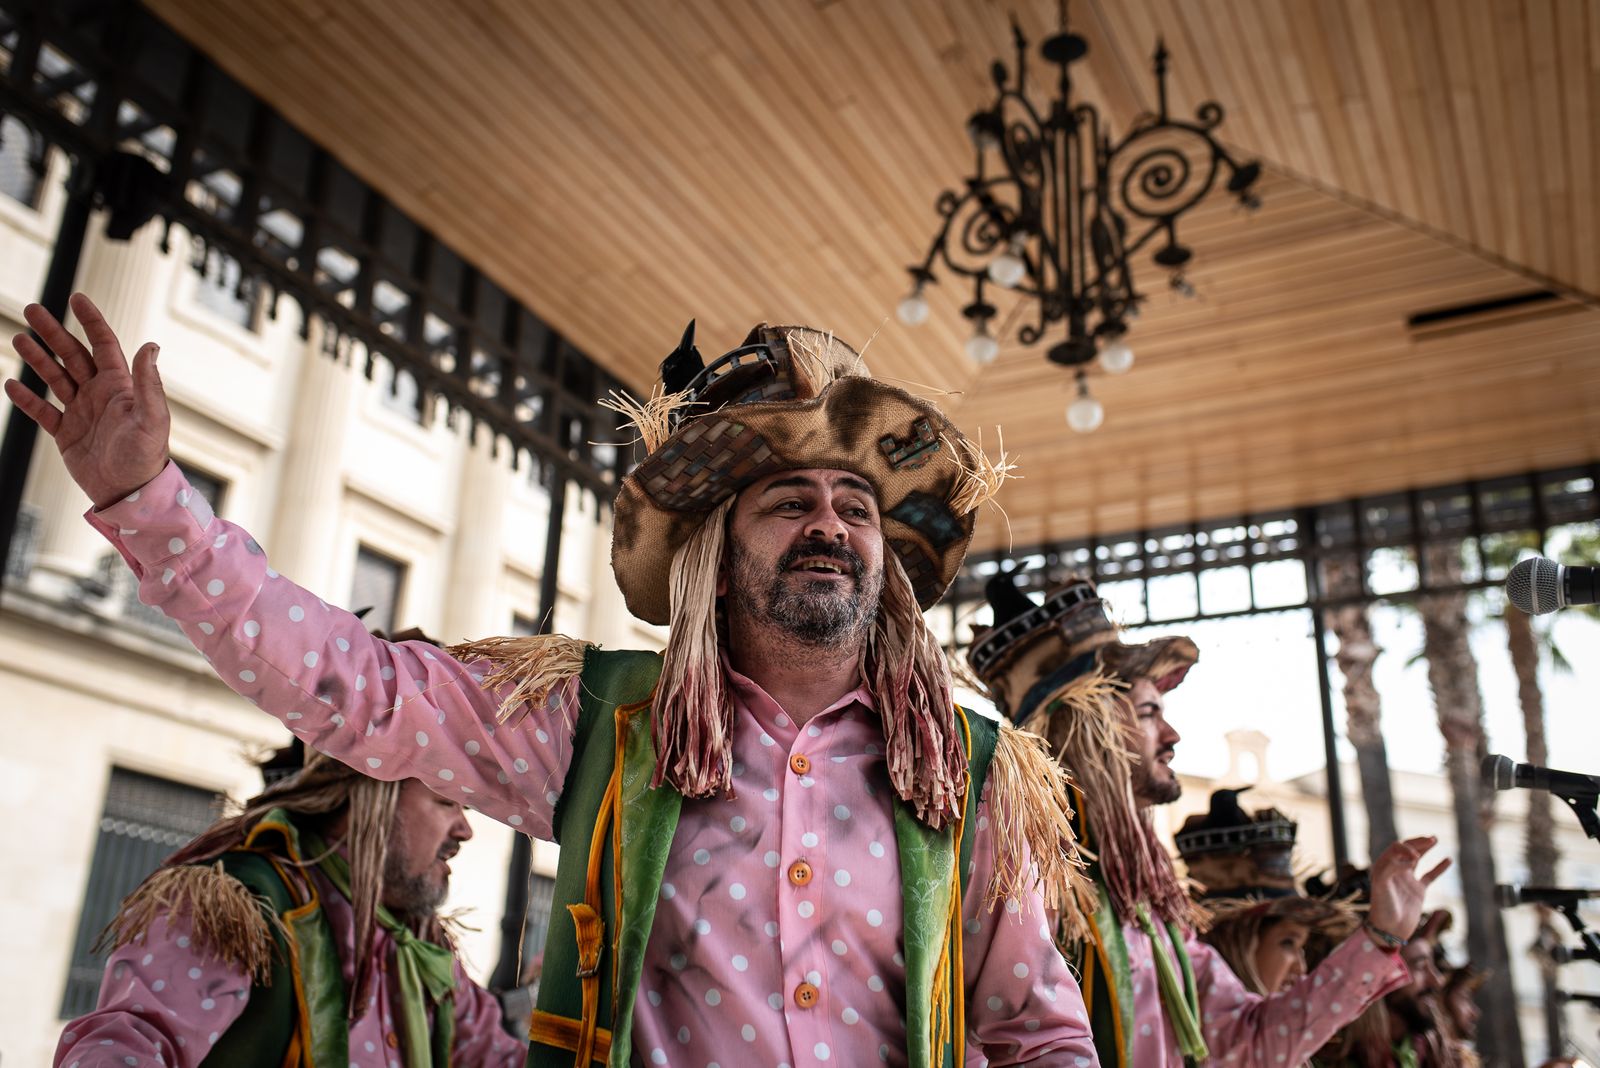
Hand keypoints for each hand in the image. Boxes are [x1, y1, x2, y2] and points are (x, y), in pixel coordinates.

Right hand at [3, 293, 169, 508]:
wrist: (130, 494)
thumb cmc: (147, 457)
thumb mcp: (152, 418)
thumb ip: (148, 383)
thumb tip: (150, 346)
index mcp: (120, 387)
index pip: (103, 345)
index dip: (91, 321)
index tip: (76, 298)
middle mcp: (100, 395)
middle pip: (72, 355)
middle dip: (53, 332)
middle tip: (32, 308)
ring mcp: (81, 413)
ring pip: (55, 378)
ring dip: (37, 358)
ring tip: (18, 338)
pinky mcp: (67, 434)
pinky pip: (43, 411)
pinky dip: (27, 399)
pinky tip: (11, 383)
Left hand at [1366, 835, 1450, 944]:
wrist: (1390, 930)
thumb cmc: (1383, 907)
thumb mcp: (1382, 886)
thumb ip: (1391, 868)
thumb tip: (1409, 858)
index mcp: (1383, 867)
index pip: (1395, 849)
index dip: (1406, 848)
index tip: (1415, 856)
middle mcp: (1394, 871)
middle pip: (1407, 850)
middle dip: (1418, 843)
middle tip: (1431, 839)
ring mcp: (1407, 880)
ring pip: (1418, 859)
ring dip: (1425, 848)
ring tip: (1435, 839)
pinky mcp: (1418, 891)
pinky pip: (1430, 875)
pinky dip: (1439, 867)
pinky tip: (1448, 860)